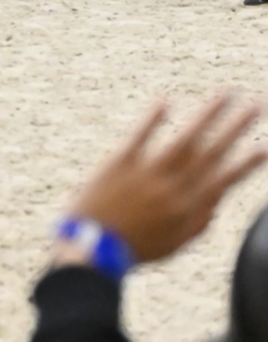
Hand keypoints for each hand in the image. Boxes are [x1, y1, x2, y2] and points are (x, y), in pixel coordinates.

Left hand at [63, 97, 265, 265]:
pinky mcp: (119, 164)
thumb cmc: (135, 247)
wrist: (91, 248)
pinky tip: (166, 100)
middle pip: (211, 152)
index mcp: (189, 208)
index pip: (225, 179)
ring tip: (226, 94)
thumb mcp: (176, 242)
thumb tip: (219, 195)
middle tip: (256, 105)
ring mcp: (147, 174)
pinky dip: (153, 119)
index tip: (264, 147)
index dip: (247, 163)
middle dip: (236, 128)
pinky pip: (140, 137)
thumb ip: (201, 219)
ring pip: (184, 139)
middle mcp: (173, 188)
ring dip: (208, 114)